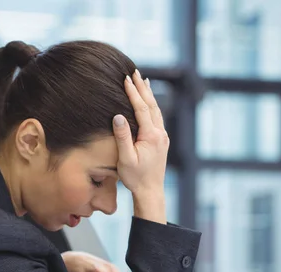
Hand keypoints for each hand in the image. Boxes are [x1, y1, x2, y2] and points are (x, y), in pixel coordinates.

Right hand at [113, 70, 168, 197]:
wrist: (150, 191)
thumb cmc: (135, 177)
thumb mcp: (125, 159)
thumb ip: (122, 137)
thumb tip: (118, 116)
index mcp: (151, 136)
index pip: (141, 108)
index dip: (133, 92)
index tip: (126, 78)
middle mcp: (160, 133)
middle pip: (152, 104)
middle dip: (143, 87)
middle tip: (136, 72)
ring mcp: (163, 137)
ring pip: (157, 110)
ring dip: (149, 94)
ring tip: (144, 81)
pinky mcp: (162, 141)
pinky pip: (158, 117)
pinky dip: (152, 105)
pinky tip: (149, 102)